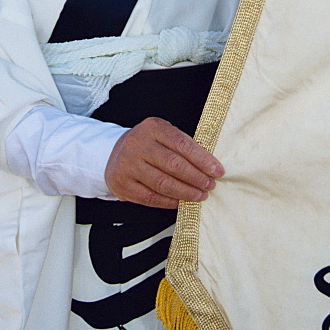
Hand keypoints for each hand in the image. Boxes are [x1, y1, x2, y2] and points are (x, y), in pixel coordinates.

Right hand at [105, 116, 223, 208]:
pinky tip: (181, 201)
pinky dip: (170, 202)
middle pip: (173, 164)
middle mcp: (138, 144)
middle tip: (210, 184)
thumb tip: (208, 164)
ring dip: (186, 192)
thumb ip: (182, 145)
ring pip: (163, 183)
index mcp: (152, 128)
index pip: (182, 144)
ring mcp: (128, 165)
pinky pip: (151, 197)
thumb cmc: (146, 144)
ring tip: (199, 194)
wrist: (113, 152)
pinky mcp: (123, 184)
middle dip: (196, 177)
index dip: (202, 159)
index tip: (216, 170)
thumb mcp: (162, 134)